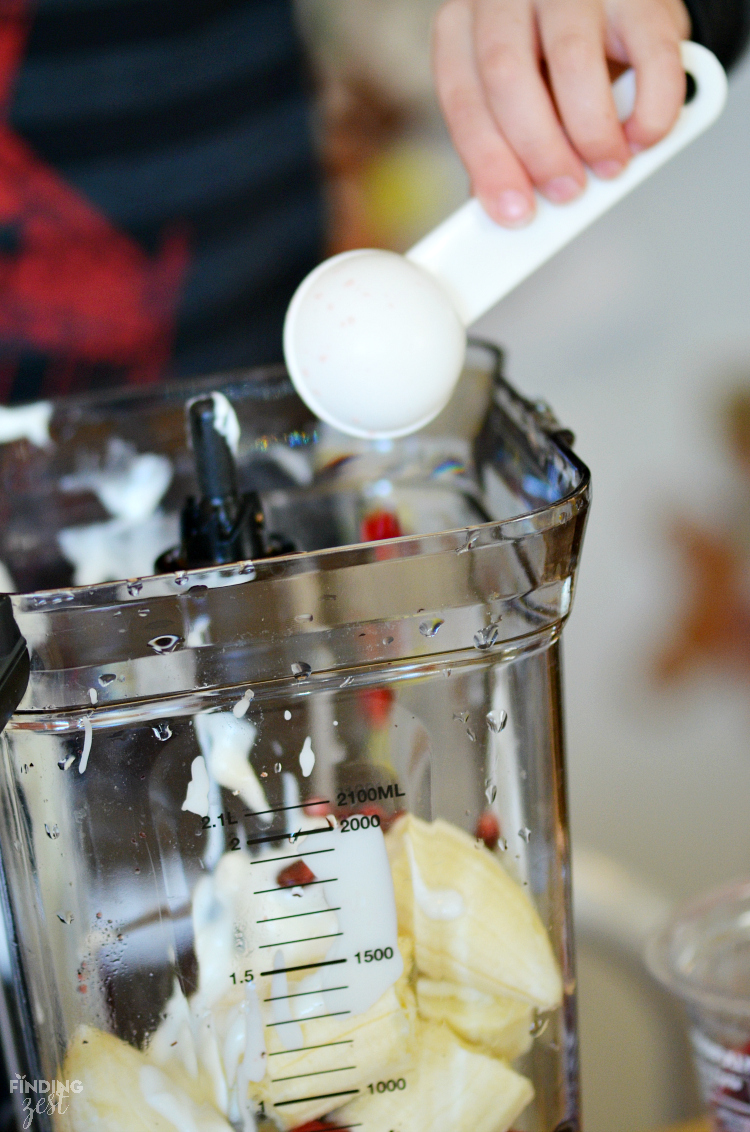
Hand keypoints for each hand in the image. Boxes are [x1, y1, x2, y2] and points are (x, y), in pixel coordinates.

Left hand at [432, 0, 690, 225]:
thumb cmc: (552, 52)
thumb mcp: (517, 92)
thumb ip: (506, 140)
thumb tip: (511, 203)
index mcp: (465, 26)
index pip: (463, 99)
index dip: (490, 163)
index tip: (514, 212)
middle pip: (507, 76)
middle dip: (539, 150)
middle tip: (566, 192)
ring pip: (572, 61)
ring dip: (593, 132)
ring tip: (608, 166)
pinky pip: (650, 55)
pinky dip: (651, 108)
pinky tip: (645, 135)